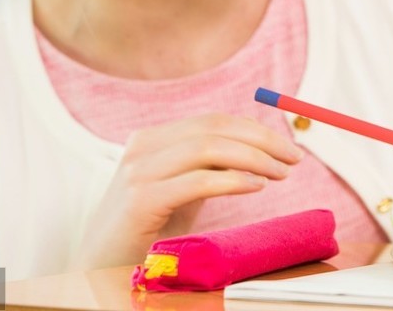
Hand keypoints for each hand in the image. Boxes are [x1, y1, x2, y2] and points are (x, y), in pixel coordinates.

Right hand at [78, 113, 302, 268]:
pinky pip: (197, 181)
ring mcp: (138, 172)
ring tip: (281, 173)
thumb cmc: (146, 232)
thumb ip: (209, 167)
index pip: (214, 121)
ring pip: (208, 148)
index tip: (287, 146)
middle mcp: (142, 148)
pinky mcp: (139, 201)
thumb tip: (260, 150)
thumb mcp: (181, 191)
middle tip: (294, 158)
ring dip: (254, 158)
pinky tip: (256, 186)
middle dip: (262, 140)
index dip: (255, 130)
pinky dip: (232, 180)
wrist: (98, 270)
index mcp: (152, 139)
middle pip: (214, 128)